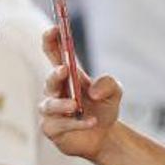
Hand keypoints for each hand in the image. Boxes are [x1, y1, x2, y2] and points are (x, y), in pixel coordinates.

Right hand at [39, 26, 122, 161]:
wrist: (105, 136)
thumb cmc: (103, 108)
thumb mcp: (115, 93)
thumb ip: (108, 84)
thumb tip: (93, 92)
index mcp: (68, 75)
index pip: (53, 53)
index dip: (51, 39)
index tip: (55, 28)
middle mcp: (55, 91)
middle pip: (50, 79)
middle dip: (55, 74)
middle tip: (64, 70)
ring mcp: (51, 111)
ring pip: (50, 105)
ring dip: (63, 104)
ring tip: (75, 106)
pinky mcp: (52, 129)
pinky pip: (58, 125)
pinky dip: (76, 123)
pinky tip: (91, 122)